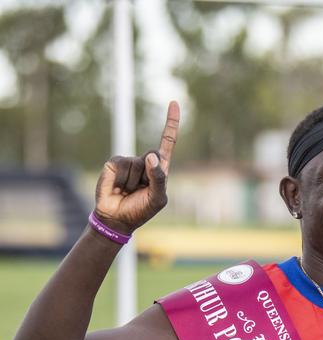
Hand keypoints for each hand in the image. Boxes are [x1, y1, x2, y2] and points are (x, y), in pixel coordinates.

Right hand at [94, 100, 179, 233]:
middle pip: (153, 154)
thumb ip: (158, 179)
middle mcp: (145, 162)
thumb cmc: (140, 210)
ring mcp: (130, 162)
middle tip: (140, 190)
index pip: (167, 143)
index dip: (171, 123)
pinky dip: (122, 179)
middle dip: (149, 173)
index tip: (173, 103)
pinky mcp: (114, 163)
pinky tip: (118, 188)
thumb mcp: (157, 199)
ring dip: (133, 181)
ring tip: (128, 191)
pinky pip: (123, 165)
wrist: (116, 219)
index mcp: (159, 169)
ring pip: (137, 163)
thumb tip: (150, 156)